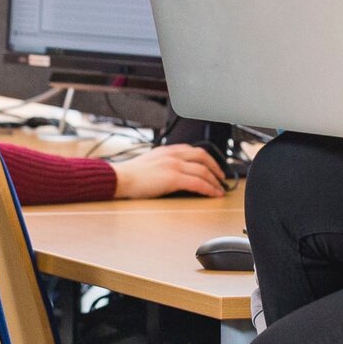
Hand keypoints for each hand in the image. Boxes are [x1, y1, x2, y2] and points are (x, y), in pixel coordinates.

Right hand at [112, 145, 227, 198]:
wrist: (121, 178)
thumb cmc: (131, 174)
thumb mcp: (150, 162)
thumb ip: (164, 163)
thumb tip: (172, 172)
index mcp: (168, 150)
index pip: (194, 150)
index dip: (207, 159)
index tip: (212, 166)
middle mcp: (173, 155)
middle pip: (203, 157)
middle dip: (216, 167)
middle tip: (221, 177)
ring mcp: (174, 165)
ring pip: (203, 170)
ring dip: (215, 181)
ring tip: (219, 189)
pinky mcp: (173, 178)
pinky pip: (198, 183)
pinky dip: (209, 188)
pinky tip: (213, 194)